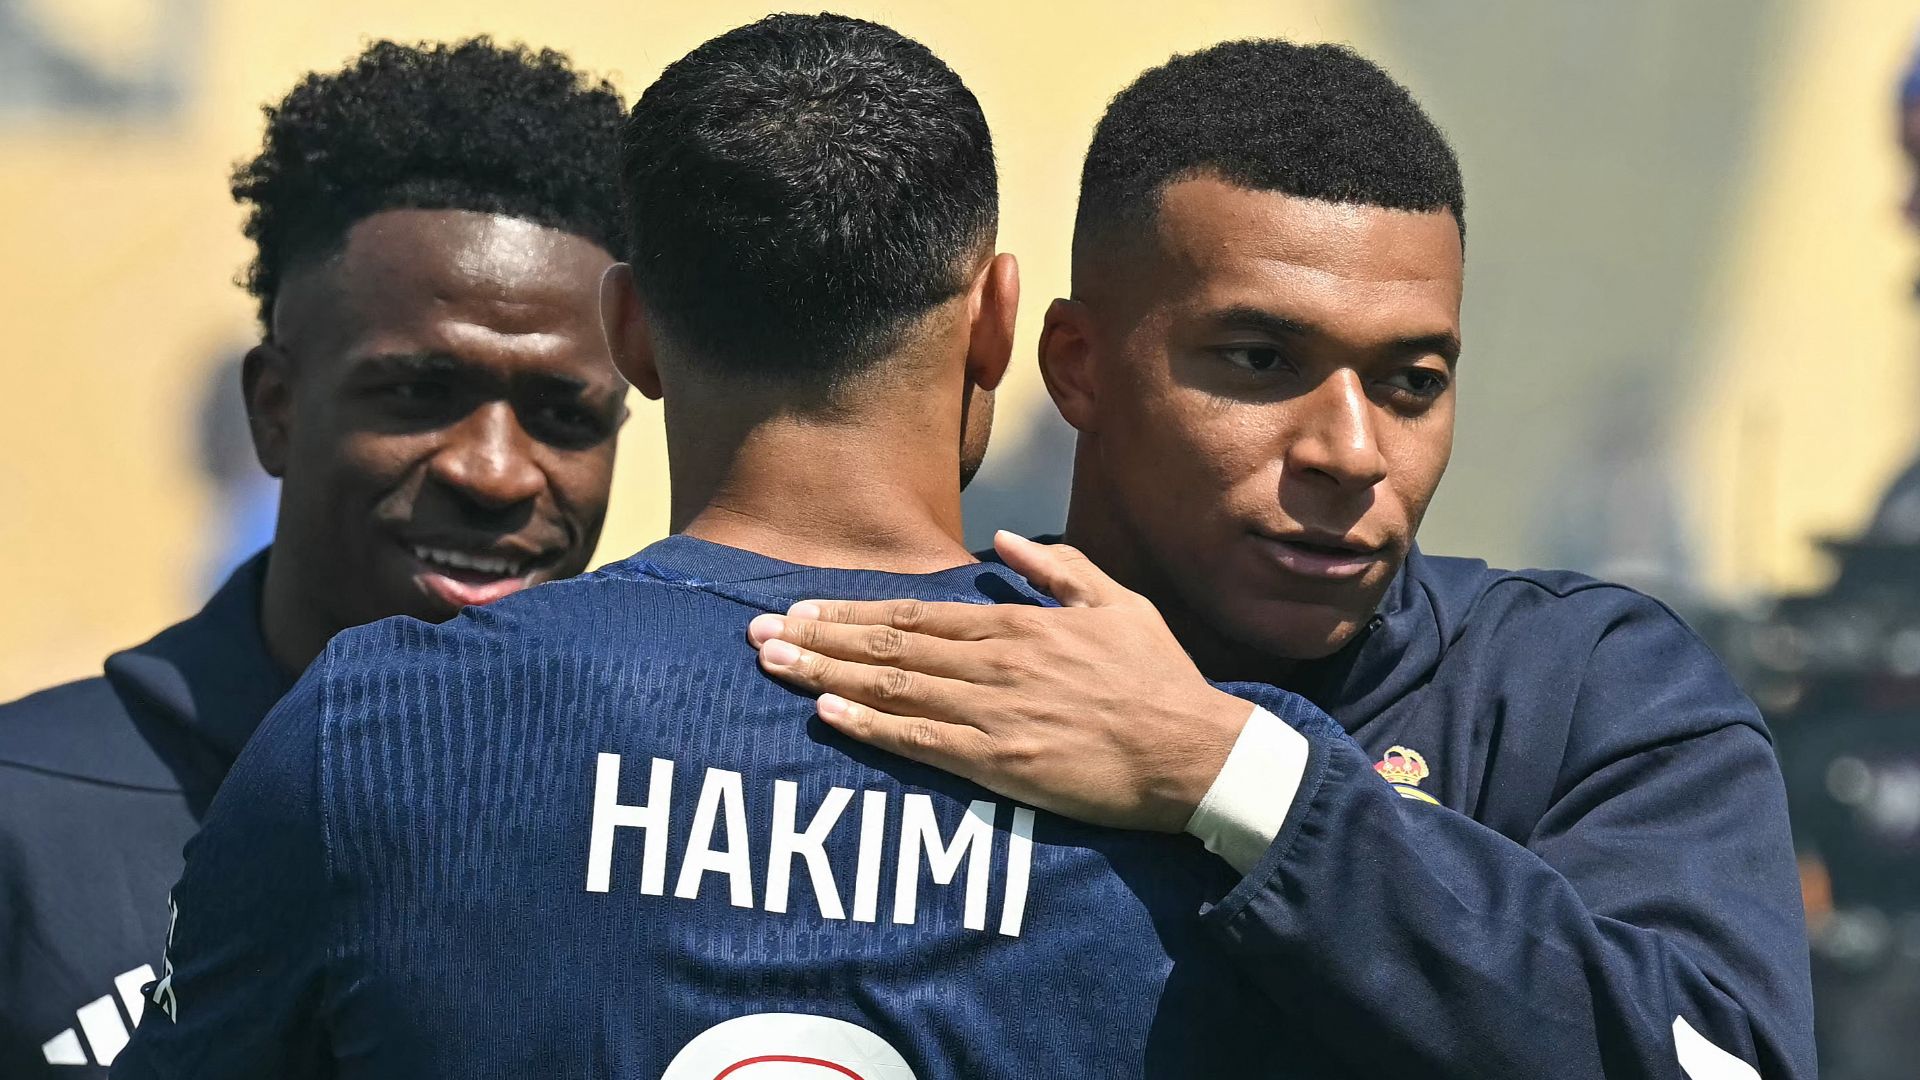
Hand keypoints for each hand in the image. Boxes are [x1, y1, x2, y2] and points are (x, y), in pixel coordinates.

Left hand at [746, 531, 1251, 831]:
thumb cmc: (1158, 678)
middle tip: (754, 635)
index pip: (913, 615)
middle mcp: (993, 663)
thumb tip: (1007, 541)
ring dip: (825, 676)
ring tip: (770, 667)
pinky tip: (827, 716)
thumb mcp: (1115, 604)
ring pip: (892, 686)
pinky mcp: (1000, 763)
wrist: (1192, 751)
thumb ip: (1057, 569)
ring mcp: (992, 713)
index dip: (849, 612)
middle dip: (816, 639)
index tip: (798, 611)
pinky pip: (921, 742)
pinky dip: (871, 726)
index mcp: (1016, 626)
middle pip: (887, 645)